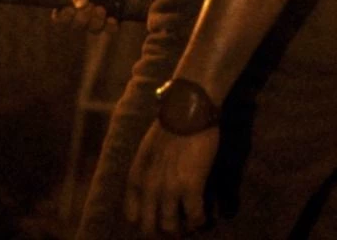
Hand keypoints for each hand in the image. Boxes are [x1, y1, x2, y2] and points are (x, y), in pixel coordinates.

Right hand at [53, 0, 154, 32]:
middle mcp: (86, 5)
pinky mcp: (118, 15)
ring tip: (102, 9)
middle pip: (76, 25)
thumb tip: (79, 7)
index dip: (62, 17)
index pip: (60, 15)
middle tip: (91, 6)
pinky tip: (112, 18)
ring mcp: (102, 11)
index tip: (70, 9)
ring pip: (92, 30)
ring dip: (95, 23)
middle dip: (81, 19)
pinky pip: (110, 31)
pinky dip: (109, 28)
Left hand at [125, 121, 219, 236]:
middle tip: (177, 226)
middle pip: (149, 228)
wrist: (187, 109)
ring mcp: (169, 189)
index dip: (146, 222)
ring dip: (183, 228)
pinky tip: (204, 216)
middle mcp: (149, 187)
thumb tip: (155, 191)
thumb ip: (147, 173)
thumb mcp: (147, 150)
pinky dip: (200, 221)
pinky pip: (195, 217)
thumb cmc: (170, 124)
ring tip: (191, 224)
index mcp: (136, 177)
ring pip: (172, 227)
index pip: (132, 215)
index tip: (158, 220)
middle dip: (163, 231)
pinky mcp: (191, 187)